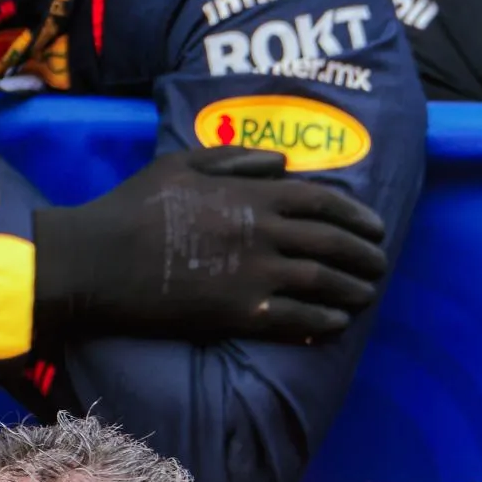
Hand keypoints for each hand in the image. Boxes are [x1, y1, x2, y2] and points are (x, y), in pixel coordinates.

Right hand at [27, 144, 390, 342]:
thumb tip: (282, 162)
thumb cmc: (133, 206)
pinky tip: (338, 323)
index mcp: (250, 194)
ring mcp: (254, 275)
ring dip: (353, 288)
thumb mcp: (180, 162)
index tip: (376, 225)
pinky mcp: (240, 313)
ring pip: (322, 281)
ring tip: (368, 294)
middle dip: (364, 254)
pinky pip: (296, 319)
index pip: (321, 200)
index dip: (356, 213)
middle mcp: (262, 233)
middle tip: (382, 264)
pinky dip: (323, 320)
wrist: (99, 259)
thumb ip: (234, 158)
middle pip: (331, 242)